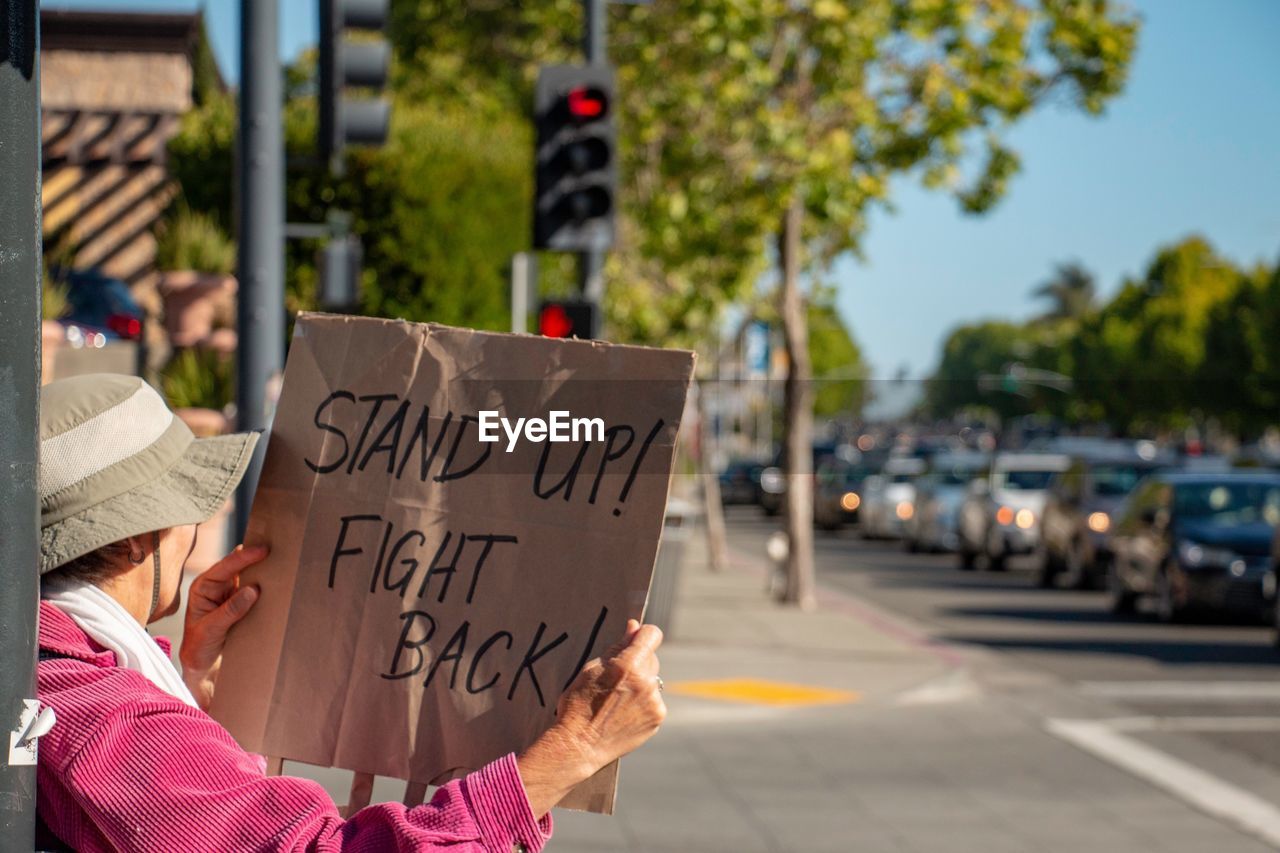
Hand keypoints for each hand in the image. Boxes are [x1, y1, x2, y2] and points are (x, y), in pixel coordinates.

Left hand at [179, 544, 266, 709]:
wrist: (203, 665)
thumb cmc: (199, 647)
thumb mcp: (210, 629)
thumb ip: (230, 610)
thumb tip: (252, 590)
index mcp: (204, 586)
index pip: (225, 566)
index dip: (245, 556)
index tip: (263, 550)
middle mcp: (217, 585)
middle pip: (239, 564)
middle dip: (256, 556)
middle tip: (277, 549)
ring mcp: (231, 593)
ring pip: (250, 575)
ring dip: (264, 570)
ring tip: (281, 561)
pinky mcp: (243, 603)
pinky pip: (257, 589)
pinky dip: (267, 585)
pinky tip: (279, 581)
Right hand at [516, 620, 665, 816]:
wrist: (579, 746)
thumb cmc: (578, 704)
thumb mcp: (591, 669)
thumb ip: (617, 647)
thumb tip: (634, 626)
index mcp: (628, 665)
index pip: (651, 634)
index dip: (642, 635)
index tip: (634, 640)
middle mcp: (646, 683)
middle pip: (651, 658)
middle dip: (637, 662)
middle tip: (616, 679)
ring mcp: (654, 702)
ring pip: (653, 680)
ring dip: (641, 683)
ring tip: (618, 700)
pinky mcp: (657, 718)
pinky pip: (654, 700)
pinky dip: (643, 703)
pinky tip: (624, 713)